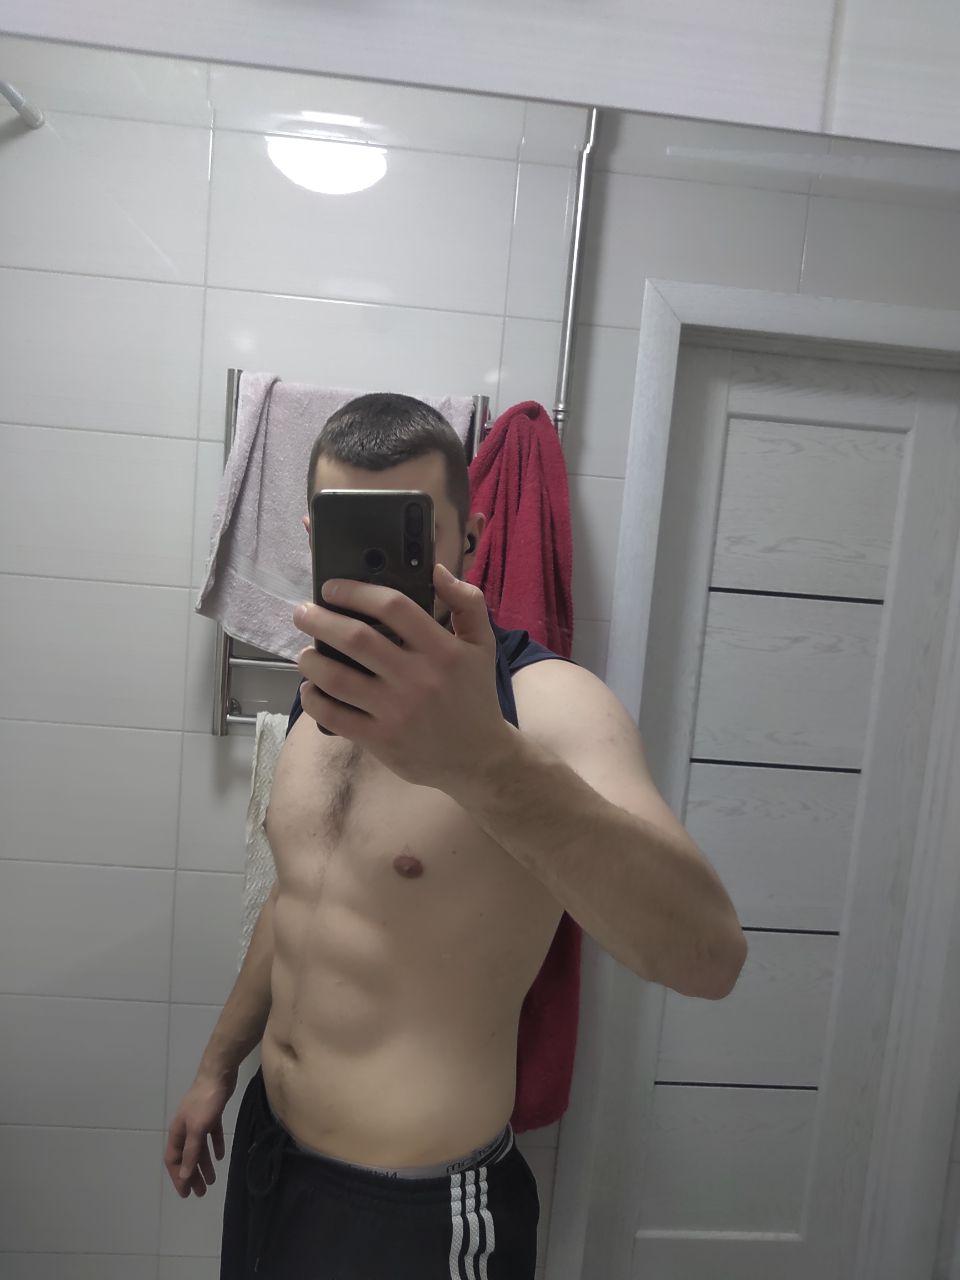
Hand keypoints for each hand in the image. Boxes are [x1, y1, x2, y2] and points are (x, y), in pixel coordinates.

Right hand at [164, 1067, 237, 1198]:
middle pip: (187, 1157)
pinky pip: (212, 1135)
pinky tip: (220, 1156)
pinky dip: (215, 1145)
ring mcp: (198, 1120)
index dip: (179, 1177)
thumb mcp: (197, 1129)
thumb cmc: (205, 1102)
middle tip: (201, 1192)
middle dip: (193, 1175)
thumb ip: (191, 1153)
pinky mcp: (212, 1114)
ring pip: (200, 1148)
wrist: (218, 1073)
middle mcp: (185, 1128)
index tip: (186, 1193)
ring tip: (212, 1180)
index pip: (174, 1160)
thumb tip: (184, 1176)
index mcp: (177, 1132)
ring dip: (204, 1164)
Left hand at [291, 561, 509, 790]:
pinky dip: (314, 699)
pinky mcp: (381, 739)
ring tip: (304, 653)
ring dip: (310, 660)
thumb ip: (466, 602)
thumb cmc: (475, 695)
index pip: (393, 607)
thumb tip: (435, 569)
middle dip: (319, 620)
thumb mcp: (483, 645)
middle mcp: (417, 678)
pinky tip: (311, 688)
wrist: (479, 758)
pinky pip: (334, 715)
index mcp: (442, 649)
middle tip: (302, 612)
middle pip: (355, 638)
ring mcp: (396, 711)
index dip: (356, 592)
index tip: (332, 588)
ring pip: (336, 677)